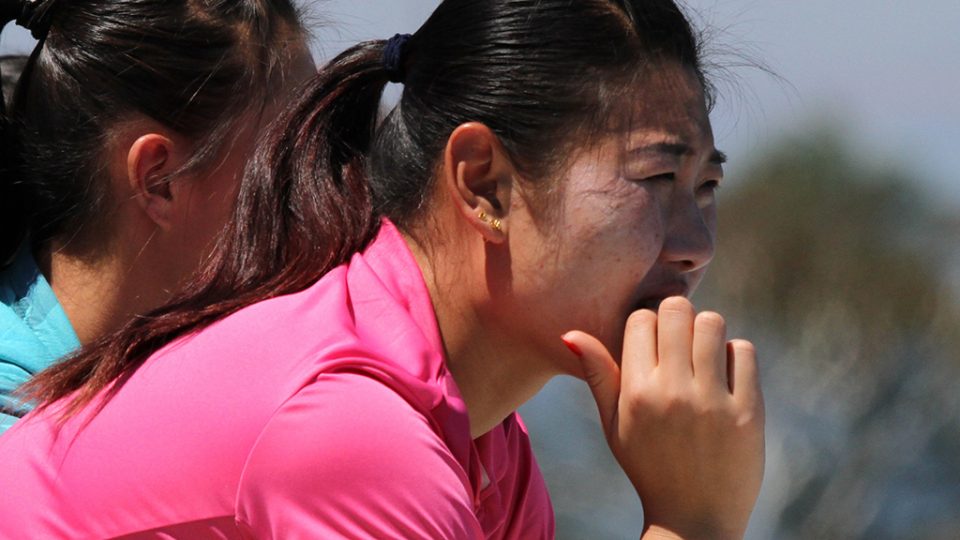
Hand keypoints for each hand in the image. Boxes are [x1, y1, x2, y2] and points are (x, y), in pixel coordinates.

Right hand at [562, 297, 763, 538]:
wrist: (694, 521)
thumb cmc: (648, 467)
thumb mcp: (613, 426)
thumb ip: (597, 375)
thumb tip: (569, 332)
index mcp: (636, 392)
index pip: (641, 319)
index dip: (648, 324)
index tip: (655, 343)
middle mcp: (672, 391)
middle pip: (677, 310)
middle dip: (678, 318)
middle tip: (681, 341)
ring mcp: (712, 401)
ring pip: (712, 323)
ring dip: (708, 332)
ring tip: (704, 356)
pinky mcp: (747, 411)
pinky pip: (744, 351)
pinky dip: (735, 356)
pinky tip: (726, 377)